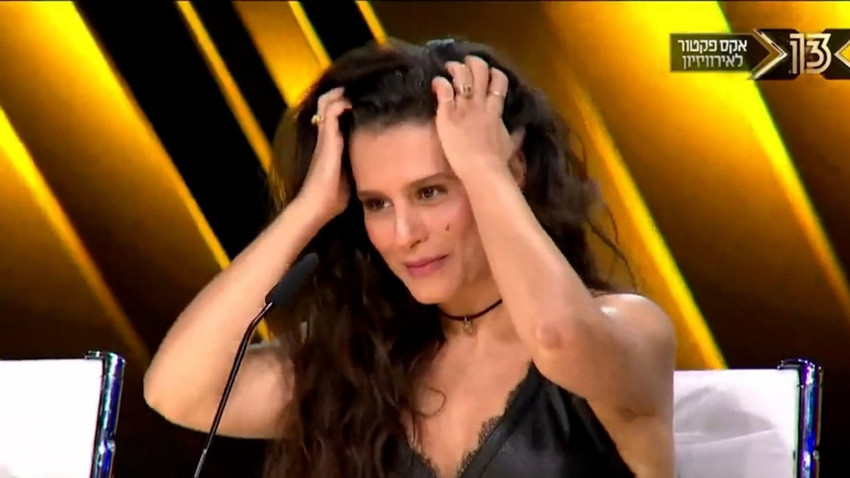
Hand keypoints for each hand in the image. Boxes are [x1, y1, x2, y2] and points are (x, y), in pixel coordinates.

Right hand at [295, 87, 351, 223]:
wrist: (317, 205)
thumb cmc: (333, 196)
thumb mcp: (352, 177)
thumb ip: (361, 167)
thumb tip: (380, 170)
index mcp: (331, 145)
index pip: (334, 117)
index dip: (344, 105)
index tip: (360, 100)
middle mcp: (326, 137)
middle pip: (328, 104)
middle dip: (341, 94)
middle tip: (359, 89)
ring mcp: (325, 136)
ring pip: (326, 103)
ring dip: (340, 94)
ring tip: (353, 90)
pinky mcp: (326, 139)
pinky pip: (330, 112)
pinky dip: (341, 103)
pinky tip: (353, 103)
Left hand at [431, 56, 518, 177]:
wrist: (482, 169)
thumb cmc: (496, 161)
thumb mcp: (510, 145)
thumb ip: (516, 135)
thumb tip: (523, 130)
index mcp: (495, 110)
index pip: (499, 82)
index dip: (494, 73)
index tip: (488, 73)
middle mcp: (480, 104)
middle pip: (480, 72)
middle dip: (473, 63)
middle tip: (466, 63)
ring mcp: (463, 107)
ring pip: (461, 76)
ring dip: (455, 68)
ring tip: (450, 67)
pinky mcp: (447, 114)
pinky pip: (443, 90)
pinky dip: (439, 83)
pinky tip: (436, 82)